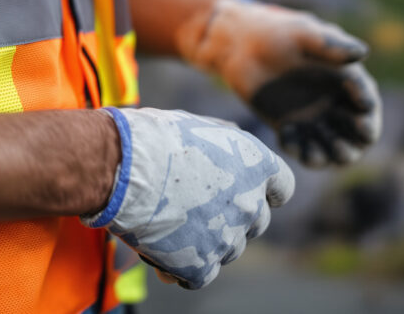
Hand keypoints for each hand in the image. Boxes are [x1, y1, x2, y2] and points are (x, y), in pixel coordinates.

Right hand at [82, 108, 294, 288]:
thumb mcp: (199, 126)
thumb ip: (225, 139)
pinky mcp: (200, 266)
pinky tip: (160, 254)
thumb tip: (234, 138)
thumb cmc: (152, 140)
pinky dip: (181, 269)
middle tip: (193, 208)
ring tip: (168, 227)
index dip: (262, 192)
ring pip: (227, 251)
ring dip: (204, 243)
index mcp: (256, 165)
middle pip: (255, 223)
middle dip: (229, 218)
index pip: (281, 189)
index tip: (240, 191)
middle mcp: (250, 203)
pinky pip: (199, 276)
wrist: (122, 169)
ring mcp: (227, 238)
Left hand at [178, 0, 381, 166]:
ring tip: (315, 158)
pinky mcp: (289, 126)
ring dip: (327, 155)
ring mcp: (312, 117)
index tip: (363, 125)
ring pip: (329, 145)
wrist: (241, 45)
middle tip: (342, 150)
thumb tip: (362, 53)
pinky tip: (285, 138)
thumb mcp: (304, 34)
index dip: (368, 117)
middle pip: (354, 132)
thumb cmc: (277, 32)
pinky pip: (299, 145)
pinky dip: (296, 149)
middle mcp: (334, 102)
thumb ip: (330, 45)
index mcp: (346, 79)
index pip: (366, 102)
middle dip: (353, 144)